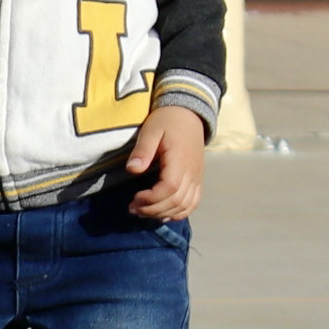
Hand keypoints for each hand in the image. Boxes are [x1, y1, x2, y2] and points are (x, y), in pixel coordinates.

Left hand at [121, 107, 207, 221]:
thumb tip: (131, 169)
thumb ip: (142, 150)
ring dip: (163, 213)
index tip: (134, 198)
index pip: (170, 188)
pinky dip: (178, 212)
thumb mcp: (151, 130)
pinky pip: (193, 203)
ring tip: (143, 212)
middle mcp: (192, 172)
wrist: (188, 115)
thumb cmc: (166, 121)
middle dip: (153, 209)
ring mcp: (197, 177)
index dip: (152, 198)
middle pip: (176, 201)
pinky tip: (162, 214)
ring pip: (185, 205)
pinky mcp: (197, 180)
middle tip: (132, 209)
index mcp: (180, 160)